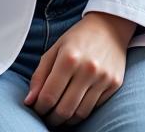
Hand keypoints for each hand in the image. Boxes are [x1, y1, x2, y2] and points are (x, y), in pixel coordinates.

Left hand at [23, 11, 134, 125]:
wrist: (111, 25)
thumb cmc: (78, 38)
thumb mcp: (55, 49)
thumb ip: (39, 75)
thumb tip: (29, 102)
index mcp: (69, 58)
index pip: (48, 96)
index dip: (39, 108)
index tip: (38, 107)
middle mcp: (88, 69)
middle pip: (64, 110)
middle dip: (51, 118)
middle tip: (48, 115)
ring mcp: (103, 77)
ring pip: (80, 114)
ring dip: (67, 119)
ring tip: (61, 113)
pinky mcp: (115, 83)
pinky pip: (95, 108)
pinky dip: (82, 111)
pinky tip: (77, 105)